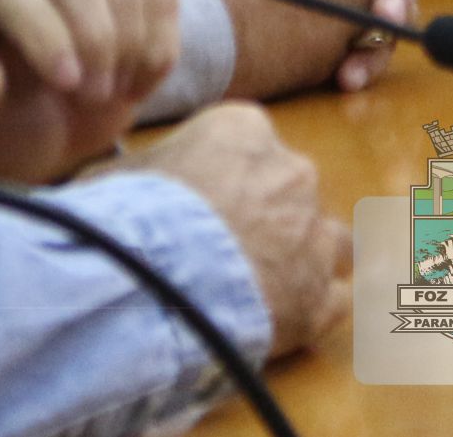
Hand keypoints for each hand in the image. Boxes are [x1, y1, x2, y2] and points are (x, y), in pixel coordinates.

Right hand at [138, 104, 348, 358]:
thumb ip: (135, 175)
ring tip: (271, 285)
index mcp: (244, 132)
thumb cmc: (129, 219)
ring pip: (332, 239)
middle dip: (269, 216)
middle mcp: (293, 174)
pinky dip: (320, 309)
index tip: (204, 204)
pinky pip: (340, 299)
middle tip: (229, 251)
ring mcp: (314, 235)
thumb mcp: (115, 177)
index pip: (248, 145)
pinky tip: (296, 320)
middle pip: (291, 190)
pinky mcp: (321, 296)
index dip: (225, 179)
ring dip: (308, 257)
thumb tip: (112, 184)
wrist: (156, 279)